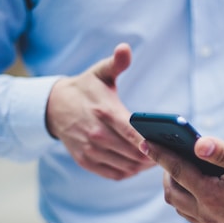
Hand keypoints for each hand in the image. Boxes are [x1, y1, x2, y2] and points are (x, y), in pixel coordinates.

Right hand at [46, 43, 154, 179]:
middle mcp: (96, 134)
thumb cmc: (85, 89)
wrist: (54, 107)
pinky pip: (114, 174)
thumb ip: (116, 63)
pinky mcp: (85, 161)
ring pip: (126, 166)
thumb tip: (125, 48)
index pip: (133, 133)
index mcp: (105, 112)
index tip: (167, 145)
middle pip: (133, 153)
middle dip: (154, 156)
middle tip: (169, 154)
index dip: (152, 143)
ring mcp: (90, 150)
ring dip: (144, 166)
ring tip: (157, 160)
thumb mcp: (100, 73)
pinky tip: (139, 166)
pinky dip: (130, 172)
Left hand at [139, 136, 223, 222]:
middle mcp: (208, 214)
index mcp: (213, 196)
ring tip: (180, 168)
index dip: (159, 154)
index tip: (145, 141)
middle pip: (172, 191)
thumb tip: (197, 143)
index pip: (177, 170)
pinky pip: (191, 215)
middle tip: (167, 153)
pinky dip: (185, 199)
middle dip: (165, 171)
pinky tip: (195, 187)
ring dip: (174, 186)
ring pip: (179, 206)